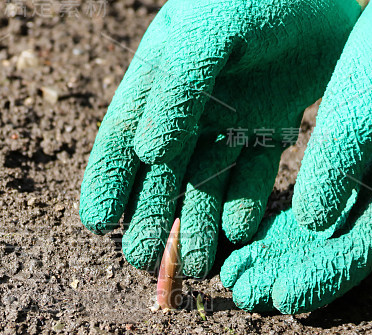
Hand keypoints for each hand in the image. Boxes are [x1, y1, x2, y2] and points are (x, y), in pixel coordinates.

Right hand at [79, 0, 361, 276]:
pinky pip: (255, 172)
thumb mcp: (203, 33)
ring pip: (207, 182)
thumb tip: (147, 154)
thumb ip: (175, 90)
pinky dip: (247, 203)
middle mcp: (189, 106)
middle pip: (163, 173)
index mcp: (158, 80)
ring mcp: (232, 117)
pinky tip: (240, 232)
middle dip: (152, 218)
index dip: (107, 181)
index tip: (97, 224)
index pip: (121, 138)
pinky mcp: (274, 123)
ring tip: (196, 264)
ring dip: (199, 223)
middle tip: (145, 261)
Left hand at [221, 0, 371, 312]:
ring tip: (237, 276)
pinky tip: (253, 243)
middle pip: (340, 248)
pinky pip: (320, 208)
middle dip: (290, 273)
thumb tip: (309, 223)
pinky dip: (287, 229)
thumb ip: (336, 162)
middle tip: (243, 293)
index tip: (281, 299)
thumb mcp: (360, 101)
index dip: (323, 276)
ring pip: (325, 233)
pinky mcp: (357, 168)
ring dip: (282, 256)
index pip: (363, 244)